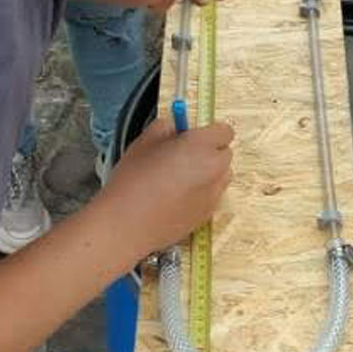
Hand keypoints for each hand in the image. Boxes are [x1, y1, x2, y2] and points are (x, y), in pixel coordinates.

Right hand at [104, 117, 233, 254]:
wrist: (127, 224)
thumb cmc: (133, 182)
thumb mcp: (144, 142)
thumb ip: (167, 127)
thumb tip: (177, 126)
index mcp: (200, 147)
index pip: (224, 131)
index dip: (210, 131)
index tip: (196, 135)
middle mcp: (214, 170)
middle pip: (225, 153)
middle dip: (210, 152)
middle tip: (185, 155)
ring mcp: (214, 194)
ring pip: (221, 176)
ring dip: (208, 172)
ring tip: (180, 177)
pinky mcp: (208, 214)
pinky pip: (212, 195)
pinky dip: (202, 192)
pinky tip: (178, 196)